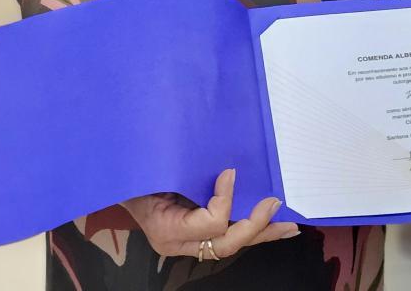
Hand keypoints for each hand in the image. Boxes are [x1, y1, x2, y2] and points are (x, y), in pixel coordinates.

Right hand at [120, 169, 298, 260]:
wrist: (121, 182)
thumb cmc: (137, 173)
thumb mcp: (154, 171)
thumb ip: (183, 171)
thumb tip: (225, 165)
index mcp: (166, 230)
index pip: (208, 223)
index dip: (225, 200)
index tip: (231, 171)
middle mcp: (180, 244)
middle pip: (226, 244)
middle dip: (255, 225)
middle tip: (274, 203)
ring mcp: (189, 244)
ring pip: (232, 245)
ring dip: (263, 233)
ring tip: (289, 225)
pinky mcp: (197, 237)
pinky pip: (228, 237)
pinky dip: (252, 230)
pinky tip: (274, 224)